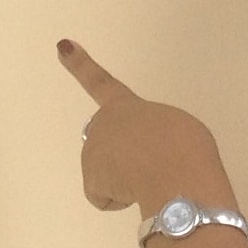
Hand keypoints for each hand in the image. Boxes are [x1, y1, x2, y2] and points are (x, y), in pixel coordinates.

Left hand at [58, 40, 230, 218]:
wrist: (178, 172)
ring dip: (128, 180)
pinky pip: (108, 197)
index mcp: (127, 105)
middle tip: (151, 166)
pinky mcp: (91, 180)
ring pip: (110, 174)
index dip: (81, 65)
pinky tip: (137, 195)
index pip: (102, 83)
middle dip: (123, 157)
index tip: (63, 46)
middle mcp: (105, 123)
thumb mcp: (176, 129)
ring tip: (151, 179)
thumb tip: (146, 162)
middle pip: (110, 143)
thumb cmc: (185, 145)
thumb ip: (154, 136)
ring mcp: (93, 152)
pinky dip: (120, 201)